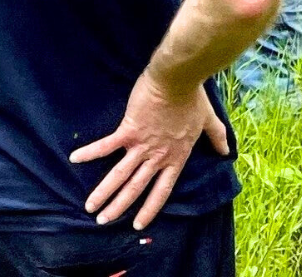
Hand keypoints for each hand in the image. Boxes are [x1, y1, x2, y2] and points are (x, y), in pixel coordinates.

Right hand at [70, 71, 228, 229]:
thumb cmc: (193, 97)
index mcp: (175, 157)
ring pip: (119, 175)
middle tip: (104, 221)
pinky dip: (90, 152)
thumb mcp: (208, 119)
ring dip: (103, 192)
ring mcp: (141, 145)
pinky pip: (106, 145)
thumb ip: (216, 137)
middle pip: (135, 188)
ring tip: (91, 207)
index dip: (150, 207)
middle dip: (119, 206)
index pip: (161, 190)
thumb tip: (226, 151)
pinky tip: (75, 158)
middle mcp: (157, 157)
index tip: (138, 224)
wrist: (178, 78)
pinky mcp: (128, 130)